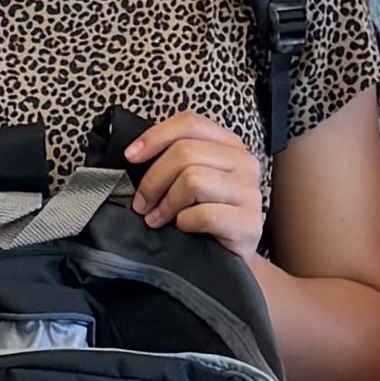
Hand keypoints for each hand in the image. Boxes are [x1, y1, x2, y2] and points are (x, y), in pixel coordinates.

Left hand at [123, 113, 267, 254]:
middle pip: (185, 152)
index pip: (190, 122)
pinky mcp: (248, 222)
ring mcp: (249, 191)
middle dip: (153, 180)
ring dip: (166, 203)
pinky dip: (184, 222)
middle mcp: (244, 161)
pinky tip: (182, 228)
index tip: (130, 157)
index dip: (155, 136)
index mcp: (229, 144)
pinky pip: (204, 214)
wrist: (230, 258)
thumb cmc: (205, 215)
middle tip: (141, 204)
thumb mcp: (191, 179)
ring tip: (156, 219)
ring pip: (192, 180)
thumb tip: (134, 154)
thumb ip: (174, 159)